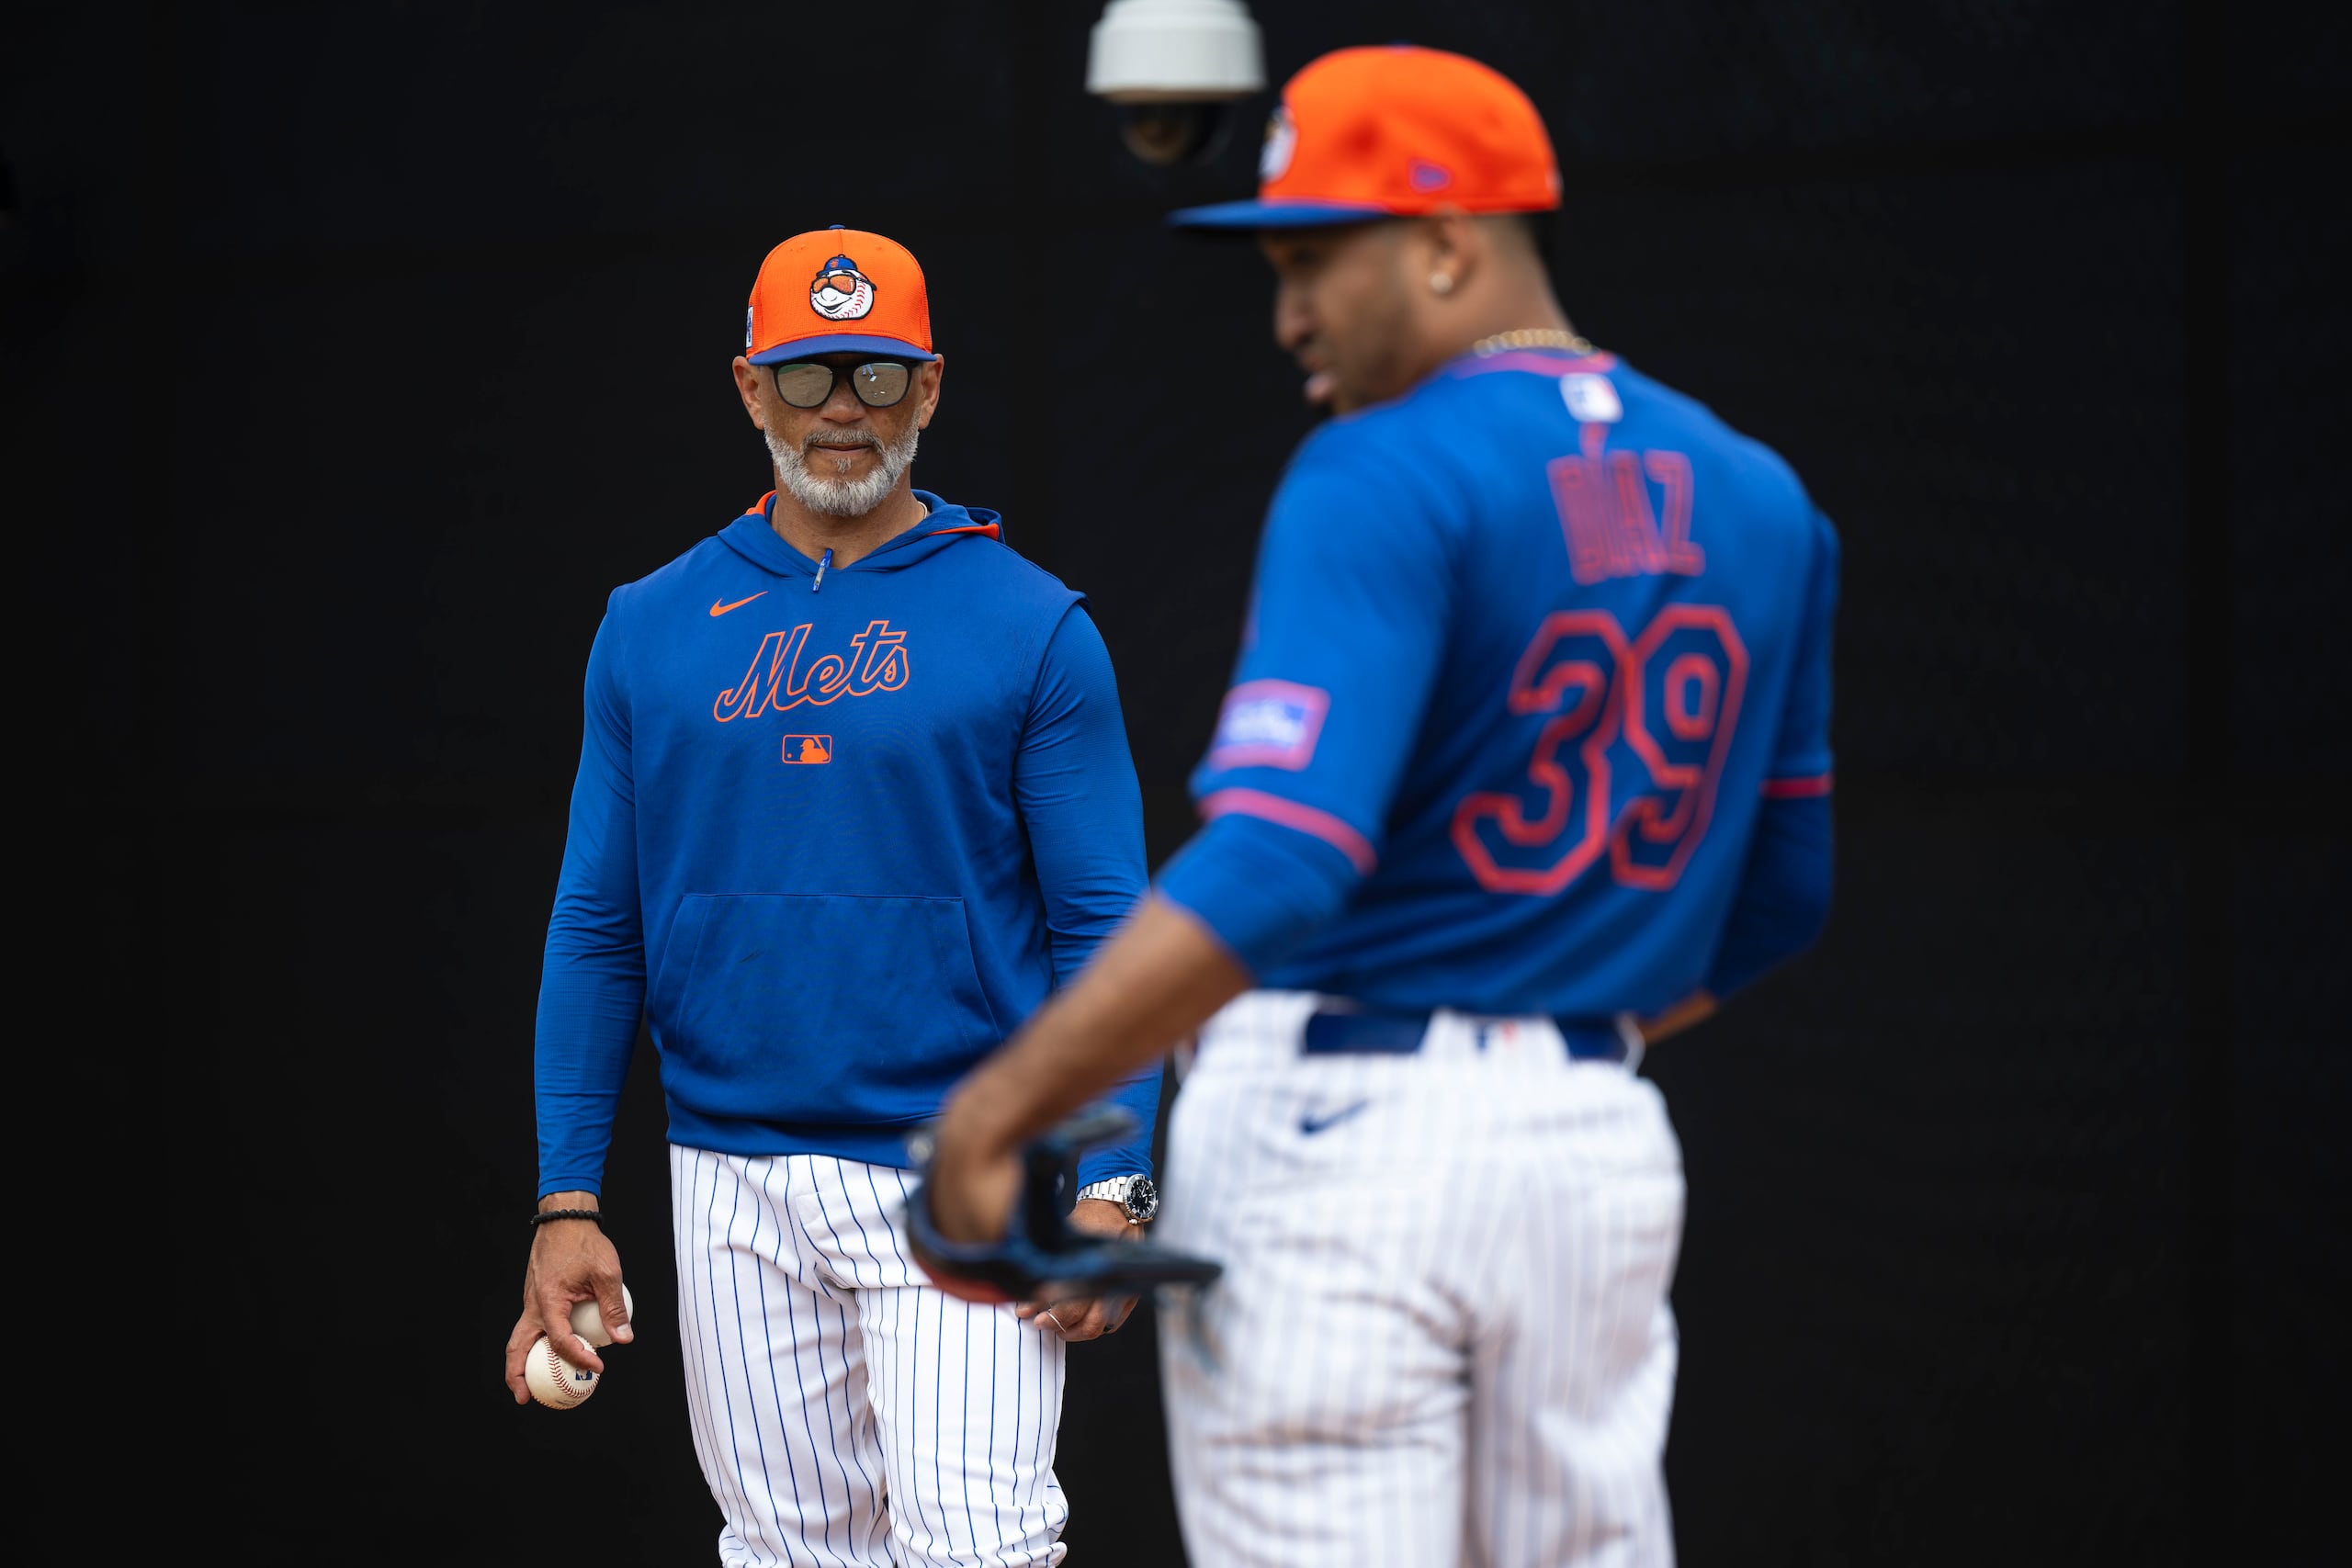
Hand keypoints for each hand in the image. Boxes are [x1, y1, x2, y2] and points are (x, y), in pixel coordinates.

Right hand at [503, 1195, 632, 1404]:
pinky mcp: (535, 1297)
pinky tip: (551, 1353)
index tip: (598, 1367)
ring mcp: (531, 1301)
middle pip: (517, 1346)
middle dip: (517, 1375)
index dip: (579, 1357)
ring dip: (521, 1362)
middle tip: (526, 1397)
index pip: (561, 1340)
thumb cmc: (585, 1242)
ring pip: (519, 1338)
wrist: (565, 1218)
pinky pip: (531, 1327)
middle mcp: (533, 1304)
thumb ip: (614, 1307)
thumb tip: (624, 1338)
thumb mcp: (607, 1273)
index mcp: (549, 1300)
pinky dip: (534, 1344)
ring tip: (529, 1385)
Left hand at [1016, 1198, 1140, 1340]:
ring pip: (1097, 1326)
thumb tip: (1024, 1296)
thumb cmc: (1087, 1222)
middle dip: (1057, 1324)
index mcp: (1088, 1262)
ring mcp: (1120, 1289)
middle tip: (1041, 1323)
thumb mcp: (1062, 1238)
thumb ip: (1046, 1267)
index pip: (1065, 1297)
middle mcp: (1106, 1278)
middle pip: (1080, 1316)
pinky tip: (1080, 1325)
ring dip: (1075, 1333)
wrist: (1116, 1210)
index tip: (1027, 1314)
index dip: (1043, 1310)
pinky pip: (1113, 1324)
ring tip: (1059, 1329)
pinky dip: (1094, 1330)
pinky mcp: (1129, 1294)